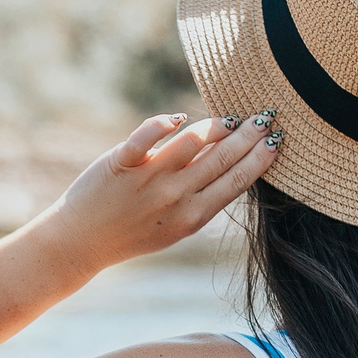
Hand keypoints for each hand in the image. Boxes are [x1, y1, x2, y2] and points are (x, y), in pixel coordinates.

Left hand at [37, 111, 279, 270]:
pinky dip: (163, 123)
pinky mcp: (121, 163)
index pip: (236, 181)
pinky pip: (146, 137)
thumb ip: (200, 197)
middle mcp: (174, 197)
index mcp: (192, 216)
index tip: (276, 139)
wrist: (81, 242)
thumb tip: (227, 157)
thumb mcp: (175, 225)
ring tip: (232, 116)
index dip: (259, 158)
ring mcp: (148, 179)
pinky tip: (178, 118)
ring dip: (216, 125)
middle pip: (221, 159)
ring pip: (191, 143)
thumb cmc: (132, 232)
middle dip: (248, 136)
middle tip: (266, 116)